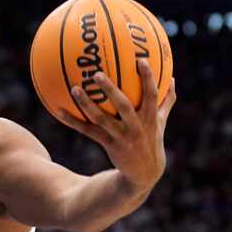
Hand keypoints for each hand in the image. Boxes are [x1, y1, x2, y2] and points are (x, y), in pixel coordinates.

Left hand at [57, 60, 176, 192]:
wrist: (144, 171)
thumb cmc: (152, 139)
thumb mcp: (162, 121)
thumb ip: (166, 100)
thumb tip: (172, 78)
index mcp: (151, 118)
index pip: (151, 94)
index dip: (147, 78)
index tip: (140, 60)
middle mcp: (136, 126)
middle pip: (123, 106)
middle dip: (111, 90)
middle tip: (97, 74)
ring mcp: (121, 136)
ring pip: (101, 119)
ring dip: (87, 104)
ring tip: (75, 89)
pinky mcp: (108, 144)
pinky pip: (88, 131)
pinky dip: (73, 121)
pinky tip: (59, 110)